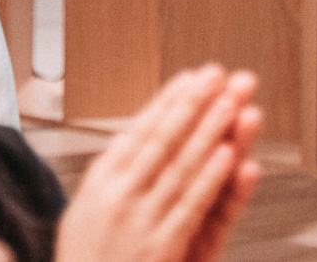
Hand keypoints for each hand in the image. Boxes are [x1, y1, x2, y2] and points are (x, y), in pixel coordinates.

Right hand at [57, 67, 261, 261]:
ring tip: (231, 102)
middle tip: (217, 74)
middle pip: (162, 143)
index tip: (192, 77)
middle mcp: (116, 198)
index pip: (138, 133)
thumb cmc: (89, 261)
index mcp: (98, 183)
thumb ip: (113, 173)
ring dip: (208, 132)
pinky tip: (228, 156)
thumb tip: (138, 132)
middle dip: (193, 105)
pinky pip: (190, 208)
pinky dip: (210, 179)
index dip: (168, 103)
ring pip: (180, 168)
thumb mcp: (85, 212)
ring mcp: (138, 223)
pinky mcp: (159, 251)